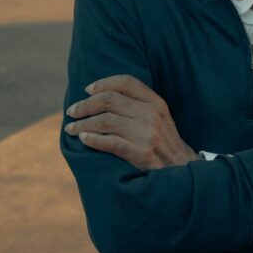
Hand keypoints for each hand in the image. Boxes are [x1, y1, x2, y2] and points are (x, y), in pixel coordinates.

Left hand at [65, 75, 197, 169]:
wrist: (182, 170)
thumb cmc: (164, 143)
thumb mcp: (160, 118)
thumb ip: (139, 105)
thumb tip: (104, 96)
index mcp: (156, 103)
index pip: (126, 82)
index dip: (103, 83)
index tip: (87, 90)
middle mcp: (151, 115)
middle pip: (110, 100)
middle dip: (86, 105)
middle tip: (72, 111)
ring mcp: (146, 134)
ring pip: (106, 121)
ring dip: (83, 123)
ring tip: (70, 128)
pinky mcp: (140, 153)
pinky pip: (109, 142)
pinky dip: (92, 139)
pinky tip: (83, 139)